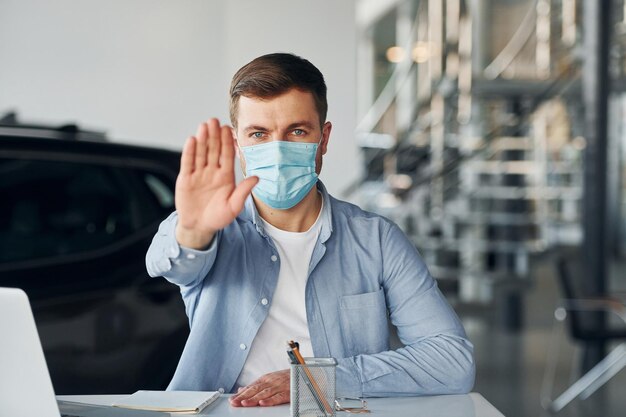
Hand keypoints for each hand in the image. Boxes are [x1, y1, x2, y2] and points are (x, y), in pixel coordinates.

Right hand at [174, 118, 257, 248]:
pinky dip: (189, 152)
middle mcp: (212, 172)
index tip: (228, 129)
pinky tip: (192, 140)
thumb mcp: (234, 206)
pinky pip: (188, 163)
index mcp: (225, 176)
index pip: (227, 155)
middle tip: (215, 121)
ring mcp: (198, 174)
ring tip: (204, 126)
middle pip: (213, 150)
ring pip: (201, 153)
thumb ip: (243, 192)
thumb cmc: (218, 218)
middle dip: (215, 136)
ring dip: (202, 140)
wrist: (199, 227)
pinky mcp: (185, 179)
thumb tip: (257, 178)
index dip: (227, 142)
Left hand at [229, 369, 289, 406]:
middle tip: (234, 402)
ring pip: (264, 393)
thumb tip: (241, 389)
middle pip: (255, 390)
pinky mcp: (288, 392)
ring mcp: (279, 386)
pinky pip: (278, 396)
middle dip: (243, 396)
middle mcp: (270, 382)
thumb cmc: (285, 377)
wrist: (302, 372)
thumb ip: (255, 385)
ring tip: (244, 403)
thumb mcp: (269, 379)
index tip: (232, 399)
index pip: (250, 387)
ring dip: (254, 398)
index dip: (241, 394)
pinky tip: (263, 403)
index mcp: (265, 379)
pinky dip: (270, 400)